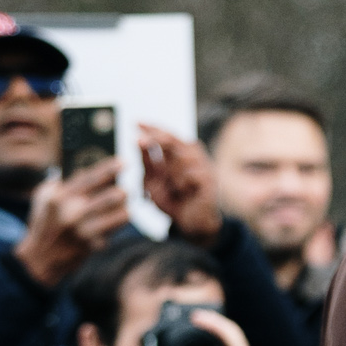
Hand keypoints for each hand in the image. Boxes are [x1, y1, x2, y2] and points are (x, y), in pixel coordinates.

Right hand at [15, 162, 131, 287]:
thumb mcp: (44, 197)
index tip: (123, 162)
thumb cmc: (44, 222)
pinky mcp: (92, 246)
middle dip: (121, 192)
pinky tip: (119, 219)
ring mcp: (83, 232)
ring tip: (125, 206)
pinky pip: (113, 232)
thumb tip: (83, 169)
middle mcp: (72, 213)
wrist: (40, 259)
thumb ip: (61, 182)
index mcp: (60, 197)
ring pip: (117, 216)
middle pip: (109, 197)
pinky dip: (118, 225)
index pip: (90, 178)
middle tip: (126, 189)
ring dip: (124, 210)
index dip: (109, 169)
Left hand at [138, 124, 221, 243]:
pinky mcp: (210, 178)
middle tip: (138, 141)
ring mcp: (203, 165)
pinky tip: (184, 192)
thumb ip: (147, 162)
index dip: (151, 127)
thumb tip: (138, 140)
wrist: (191, 224)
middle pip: (171, 140)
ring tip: (174, 189)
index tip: (135, 122)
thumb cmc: (173, 200)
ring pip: (179, 159)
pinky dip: (182, 184)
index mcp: (181, 152)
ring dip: (169, 174)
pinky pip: (189, 174)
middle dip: (154, 140)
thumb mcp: (154, 181)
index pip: (166, 134)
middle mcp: (193, 154)